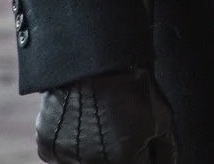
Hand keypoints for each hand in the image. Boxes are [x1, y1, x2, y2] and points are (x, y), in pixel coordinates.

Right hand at [35, 70, 174, 163]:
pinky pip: (63, 156)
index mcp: (124, 161)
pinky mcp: (47, 148)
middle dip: (119, 154)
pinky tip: (81, 124)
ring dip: (95, 152)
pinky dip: (72, 146)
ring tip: (100, 124)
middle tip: (118, 129)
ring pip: (87, 163)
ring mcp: (67, 157)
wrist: (92, 61)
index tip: (139, 142)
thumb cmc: (132, 87)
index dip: (142, 156)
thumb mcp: (161, 117)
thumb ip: (166, 151)